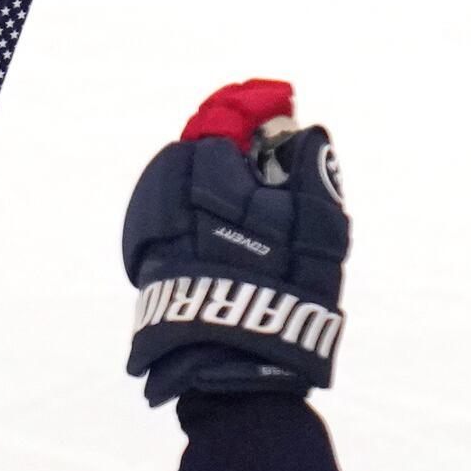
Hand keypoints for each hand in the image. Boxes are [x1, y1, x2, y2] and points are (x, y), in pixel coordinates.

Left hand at [122, 79, 348, 404]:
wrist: (237, 367)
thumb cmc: (287, 291)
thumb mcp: (319, 225)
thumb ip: (311, 169)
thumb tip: (304, 133)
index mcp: (213, 178)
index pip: (224, 119)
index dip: (251, 105)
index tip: (278, 103)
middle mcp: (175, 201)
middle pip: (192, 152)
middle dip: (224, 147)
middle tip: (260, 158)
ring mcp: (157, 236)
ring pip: (174, 189)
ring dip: (204, 184)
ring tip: (241, 202)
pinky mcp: (151, 269)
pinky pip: (168, 224)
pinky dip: (192, 218)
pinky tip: (220, 238)